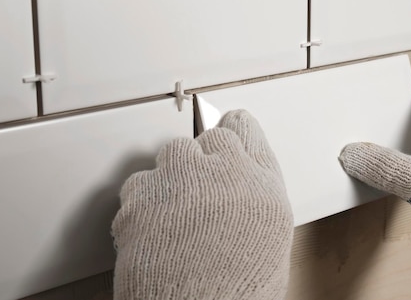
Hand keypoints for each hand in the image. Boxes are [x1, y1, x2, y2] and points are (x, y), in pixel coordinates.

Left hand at [111, 110, 292, 299]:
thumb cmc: (236, 293)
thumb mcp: (271, 243)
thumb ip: (257, 199)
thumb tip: (244, 185)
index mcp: (262, 186)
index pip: (246, 131)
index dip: (235, 130)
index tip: (228, 127)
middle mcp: (225, 172)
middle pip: (209, 137)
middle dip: (204, 159)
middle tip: (199, 190)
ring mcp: (182, 178)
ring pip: (173, 153)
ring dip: (173, 176)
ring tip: (175, 217)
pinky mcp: (143, 194)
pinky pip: (140, 183)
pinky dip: (143, 202)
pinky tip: (154, 229)